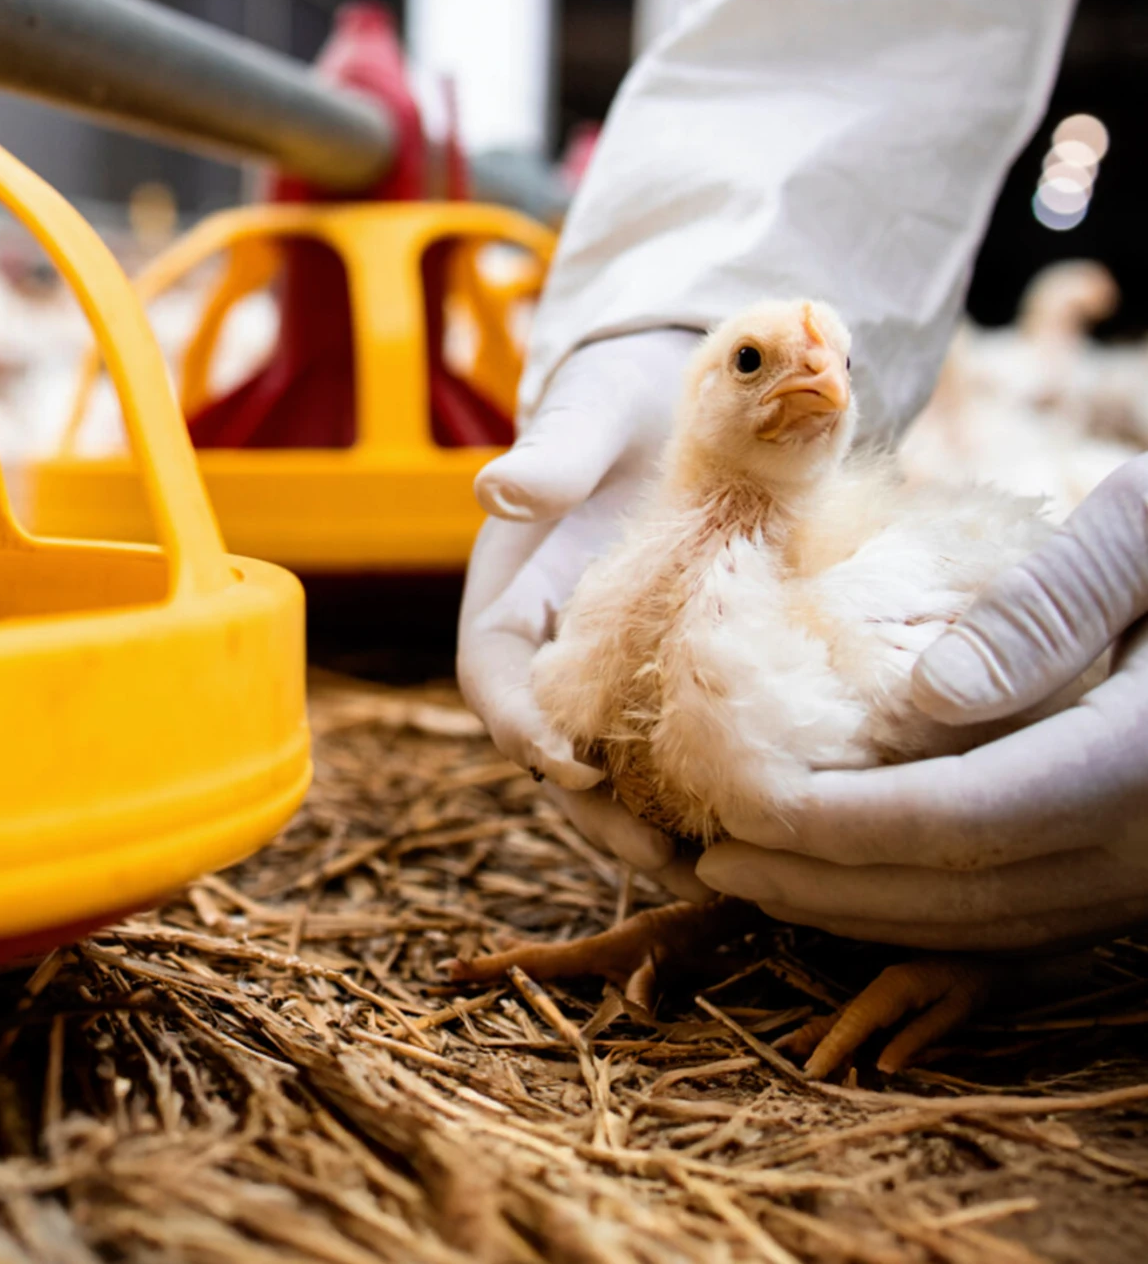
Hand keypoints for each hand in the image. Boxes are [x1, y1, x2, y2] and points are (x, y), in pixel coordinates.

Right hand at [459, 329, 706, 899]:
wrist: (688, 392)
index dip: (525, 729)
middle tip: (664, 860)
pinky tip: (771, 828)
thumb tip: (497, 491)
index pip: (497, 679)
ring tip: (724, 875)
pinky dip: (713, 793)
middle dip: (601, 813)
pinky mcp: (675, 679)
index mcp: (512, 598)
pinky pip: (682, 749)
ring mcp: (614, 673)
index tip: (572, 766)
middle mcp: (555, 651)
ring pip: (621, 768)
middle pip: (557, 751)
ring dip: (660, 824)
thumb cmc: (627, 399)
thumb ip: (552, 454)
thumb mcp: (592, 415)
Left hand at [698, 455, 1147, 949]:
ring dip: (860, 914)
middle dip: (820, 887)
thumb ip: (1050, 603)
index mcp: (1136, 758)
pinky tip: (851, 890)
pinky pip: (1024, 928)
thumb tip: (935, 693)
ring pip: (986, 930)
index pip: (956, 821)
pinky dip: (925, 919)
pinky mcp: (1143, 881)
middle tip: (712, 863)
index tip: (735, 807)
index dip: (831, 827)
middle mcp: (1147, 844)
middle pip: (957, 896)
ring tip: (758, 881)